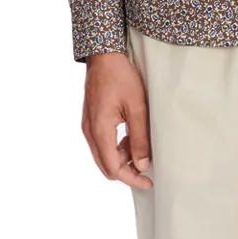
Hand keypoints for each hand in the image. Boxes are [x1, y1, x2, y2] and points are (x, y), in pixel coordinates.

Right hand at [82, 49, 153, 188]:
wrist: (104, 55)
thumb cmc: (121, 76)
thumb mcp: (137, 107)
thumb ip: (140, 138)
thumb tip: (142, 165)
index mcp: (100, 130)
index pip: (113, 168)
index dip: (131, 179)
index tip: (149, 182)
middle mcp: (90, 131)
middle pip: (106, 166)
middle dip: (127, 172)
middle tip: (148, 170)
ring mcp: (88, 126)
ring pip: (104, 155)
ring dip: (122, 158)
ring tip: (142, 148)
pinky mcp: (91, 120)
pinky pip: (102, 143)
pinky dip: (117, 147)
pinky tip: (131, 137)